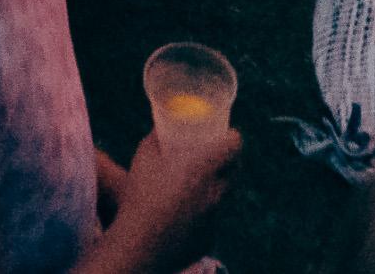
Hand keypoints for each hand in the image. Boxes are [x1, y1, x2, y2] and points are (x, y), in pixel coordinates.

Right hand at [125, 102, 241, 236]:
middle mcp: (217, 192)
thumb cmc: (140, 197)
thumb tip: (160, 128)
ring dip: (215, 190)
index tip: (223, 137)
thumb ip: (155, 138)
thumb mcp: (144, 158)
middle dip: (226, 163)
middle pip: (235, 171)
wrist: (139, 246)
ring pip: (224, 197)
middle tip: (210, 160)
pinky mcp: (211, 239)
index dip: (232, 138)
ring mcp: (216, 218)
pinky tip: (184, 216)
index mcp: (205, 168)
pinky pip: (212, 221)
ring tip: (194, 188)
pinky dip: (203, 215)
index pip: (236, 145)